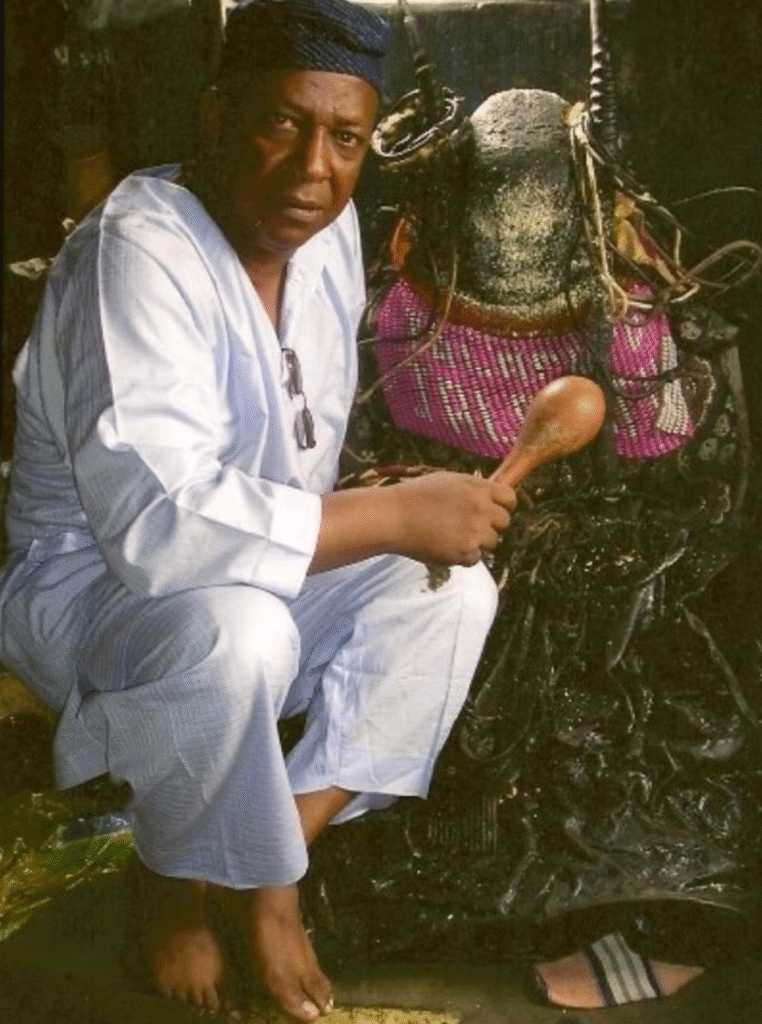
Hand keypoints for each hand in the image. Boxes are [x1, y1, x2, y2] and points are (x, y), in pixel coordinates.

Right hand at [390, 470, 515, 566]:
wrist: (394, 517)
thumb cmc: (416, 496)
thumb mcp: (449, 481)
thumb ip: (473, 489)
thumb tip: (491, 498)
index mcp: (478, 488)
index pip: (510, 498)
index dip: (503, 506)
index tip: (494, 511)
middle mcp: (481, 509)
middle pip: (504, 522)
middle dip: (491, 525)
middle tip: (470, 526)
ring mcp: (475, 531)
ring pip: (492, 542)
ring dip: (477, 542)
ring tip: (452, 536)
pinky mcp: (466, 552)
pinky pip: (476, 558)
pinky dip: (464, 556)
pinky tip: (445, 546)